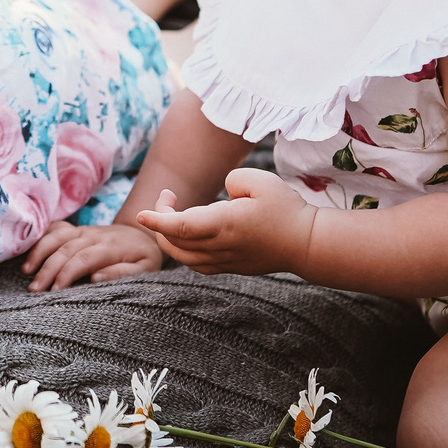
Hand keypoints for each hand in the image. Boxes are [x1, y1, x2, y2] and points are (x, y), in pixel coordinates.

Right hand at [22, 221, 165, 290]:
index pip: (83, 258)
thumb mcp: (145, 268)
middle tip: (34, 290)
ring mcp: (82, 230)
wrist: (141, 233)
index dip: (67, 274)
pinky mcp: (76, 229)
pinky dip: (40, 237)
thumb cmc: (143, 257)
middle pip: (65, 250)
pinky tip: (27, 250)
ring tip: (26, 271)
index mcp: (110, 246)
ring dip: (39, 252)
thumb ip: (122, 273)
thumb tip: (95, 279)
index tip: (54, 291)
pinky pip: (55, 229)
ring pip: (56, 237)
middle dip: (47, 269)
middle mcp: (93, 235)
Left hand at [138, 167, 316, 277]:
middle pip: (175, 243)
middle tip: (168, 197)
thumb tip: (222, 193)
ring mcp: (224, 261)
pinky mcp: (229, 267)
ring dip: (168, 237)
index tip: (141, 215)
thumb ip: (233, 180)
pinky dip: (182, 250)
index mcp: (226, 224)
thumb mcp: (261, 180)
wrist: (306, 244)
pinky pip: (195, 264)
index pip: (181, 228)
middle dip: (160, 220)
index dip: (158, 222)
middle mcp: (221, 247)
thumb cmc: (286, 209)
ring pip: (183, 257)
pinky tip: (187, 234)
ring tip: (173, 212)